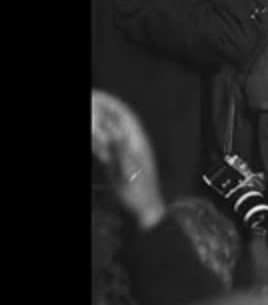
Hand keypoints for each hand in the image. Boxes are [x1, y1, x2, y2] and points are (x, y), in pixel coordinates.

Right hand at [91, 90, 164, 229]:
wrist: (143, 209)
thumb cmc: (138, 192)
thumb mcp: (129, 172)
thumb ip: (122, 152)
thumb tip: (115, 134)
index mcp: (138, 142)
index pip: (125, 116)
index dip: (112, 104)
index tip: (98, 95)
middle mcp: (133, 143)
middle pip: (116, 121)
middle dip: (103, 110)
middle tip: (90, 101)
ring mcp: (126, 152)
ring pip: (111, 132)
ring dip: (99, 123)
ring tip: (89, 116)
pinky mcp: (119, 163)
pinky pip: (107, 146)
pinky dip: (99, 140)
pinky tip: (92, 138)